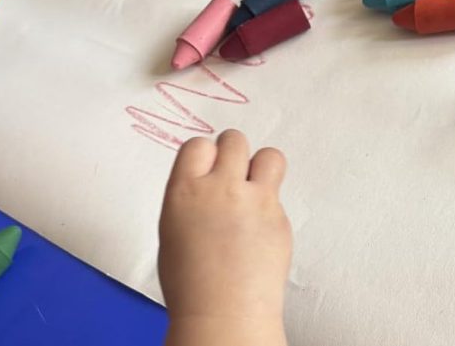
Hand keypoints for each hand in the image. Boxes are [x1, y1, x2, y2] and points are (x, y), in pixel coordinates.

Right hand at [159, 130, 290, 339]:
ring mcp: (254, 201)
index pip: (198, 145)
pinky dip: (269, 206)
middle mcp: (220, 189)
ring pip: (269, 155)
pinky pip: (278, 196)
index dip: (205, 155)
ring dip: (261, 166)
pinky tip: (259, 230)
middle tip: (233, 173)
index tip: (208, 166)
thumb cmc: (191, 283)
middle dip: (233, 152)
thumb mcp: (174, 229)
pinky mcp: (279, 217)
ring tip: (254, 187)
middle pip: (234, 140)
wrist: (223, 314)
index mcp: (185, 191)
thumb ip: (193, 197)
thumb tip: (206, 183)